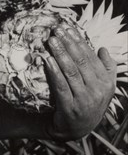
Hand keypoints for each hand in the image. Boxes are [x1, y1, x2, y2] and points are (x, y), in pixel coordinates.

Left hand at [43, 26, 116, 140]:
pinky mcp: (70, 108)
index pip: (90, 56)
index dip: (78, 40)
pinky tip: (47, 60)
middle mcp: (98, 90)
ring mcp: (85, 100)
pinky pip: (62, 87)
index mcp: (106, 82)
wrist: (76, 127)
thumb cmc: (87, 101)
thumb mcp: (102, 86)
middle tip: (56, 30)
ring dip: (60, 54)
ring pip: (71, 72)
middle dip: (68, 43)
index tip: (67, 27)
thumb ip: (106, 68)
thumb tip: (103, 49)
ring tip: (51, 41)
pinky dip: (55, 72)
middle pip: (81, 61)